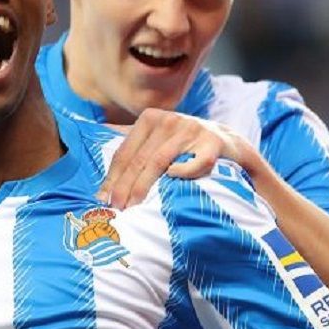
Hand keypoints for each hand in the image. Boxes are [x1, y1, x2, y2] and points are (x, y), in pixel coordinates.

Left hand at [98, 109, 252, 208]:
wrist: (228, 143)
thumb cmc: (185, 147)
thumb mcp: (157, 139)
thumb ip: (133, 151)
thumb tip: (100, 181)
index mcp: (150, 118)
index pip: (125, 152)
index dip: (112, 177)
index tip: (104, 199)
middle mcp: (169, 120)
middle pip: (139, 159)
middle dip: (125, 187)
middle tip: (117, 209)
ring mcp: (192, 130)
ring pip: (160, 161)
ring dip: (145, 186)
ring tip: (135, 206)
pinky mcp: (213, 143)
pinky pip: (196, 162)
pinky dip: (183, 172)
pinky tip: (172, 180)